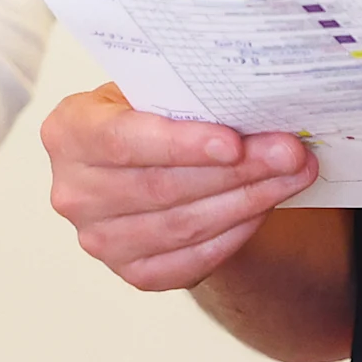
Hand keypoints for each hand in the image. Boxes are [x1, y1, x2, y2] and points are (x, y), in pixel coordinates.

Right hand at [42, 83, 318, 290]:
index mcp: (68, 132)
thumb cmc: (145, 114)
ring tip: (292, 175)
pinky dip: (235, 233)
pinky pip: (192, 259)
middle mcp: (73, 191)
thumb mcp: (148, 89)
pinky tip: (264, 206)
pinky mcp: (133, 273)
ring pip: (184, 225)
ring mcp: (100, 239)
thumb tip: (254, 101)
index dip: (181, 143)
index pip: (123, 140)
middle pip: (163, 186)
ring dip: (248, 200)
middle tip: (290, 153)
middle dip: (237, 170)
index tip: (234, 141)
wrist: (141, 162)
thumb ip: (182, 94)